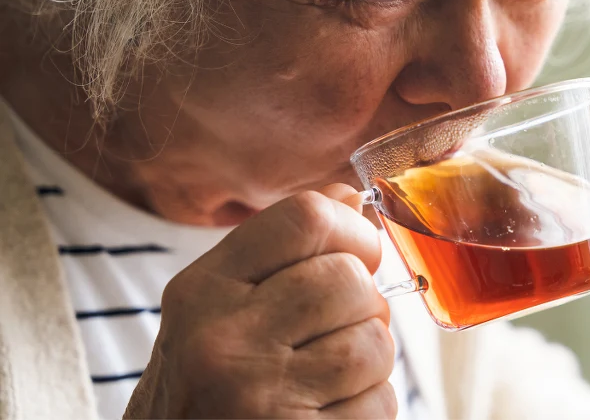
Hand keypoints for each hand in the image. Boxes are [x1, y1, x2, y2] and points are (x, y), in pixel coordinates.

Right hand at [125, 186, 396, 418]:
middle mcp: (222, 340)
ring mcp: (259, 396)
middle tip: (338, 328)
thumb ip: (277, 253)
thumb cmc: (204, 386)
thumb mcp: (214, 310)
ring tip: (329, 376)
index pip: (305, 218)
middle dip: (365, 303)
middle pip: (350, 280)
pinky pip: (379, 401)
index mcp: (201, 292)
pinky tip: (327, 411)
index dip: (353, 229)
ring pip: (374, 342)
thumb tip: (351, 199)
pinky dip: (370, 405)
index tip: (360, 253)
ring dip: (370, 359)